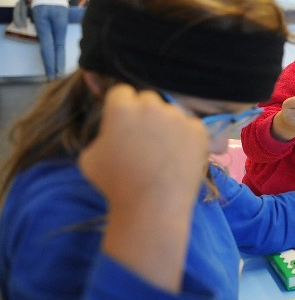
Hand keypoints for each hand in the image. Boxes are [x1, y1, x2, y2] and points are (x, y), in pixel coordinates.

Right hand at [78, 85, 209, 291]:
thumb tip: (114, 129)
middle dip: (144, 114)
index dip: (121, 108)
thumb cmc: (115, 184)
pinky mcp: (198, 130)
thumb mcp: (90, 156)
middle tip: (143, 140)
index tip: (123, 125)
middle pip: (148, 100)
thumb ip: (103, 134)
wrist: (152, 206)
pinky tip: (178, 156)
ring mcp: (178, 117)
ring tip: (162, 153)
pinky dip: (185, 137)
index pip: (121, 93)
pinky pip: (190, 126)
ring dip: (166, 125)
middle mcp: (151, 106)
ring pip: (171, 112)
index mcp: (121, 107)